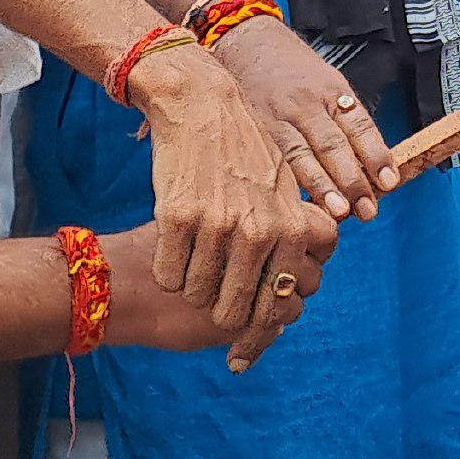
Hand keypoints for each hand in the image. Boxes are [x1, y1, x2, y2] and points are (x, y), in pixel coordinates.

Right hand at [121, 39, 340, 369]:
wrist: (202, 106)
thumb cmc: (245, 153)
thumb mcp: (285, 191)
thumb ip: (290, 241)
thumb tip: (289, 298)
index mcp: (291, 227)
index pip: (278, 304)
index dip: (257, 334)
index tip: (241, 352)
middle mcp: (259, 230)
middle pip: (236, 309)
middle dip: (220, 320)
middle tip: (208, 317)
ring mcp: (218, 224)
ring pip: (197, 294)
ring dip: (191, 291)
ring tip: (191, 272)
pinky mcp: (178, 216)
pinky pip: (169, 273)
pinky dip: (167, 272)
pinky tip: (171, 256)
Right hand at [210, 11, 398, 222]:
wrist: (247, 43)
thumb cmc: (293, 70)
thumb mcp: (327, 81)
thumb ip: (344, 118)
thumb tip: (369, 165)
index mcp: (331, 90)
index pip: (359, 125)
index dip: (376, 154)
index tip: (389, 182)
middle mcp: (306, 103)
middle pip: (333, 144)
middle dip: (353, 180)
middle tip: (368, 209)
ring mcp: (278, 117)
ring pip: (302, 156)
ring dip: (322, 187)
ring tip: (338, 212)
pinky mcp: (255, 130)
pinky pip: (274, 160)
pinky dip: (287, 185)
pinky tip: (296, 205)